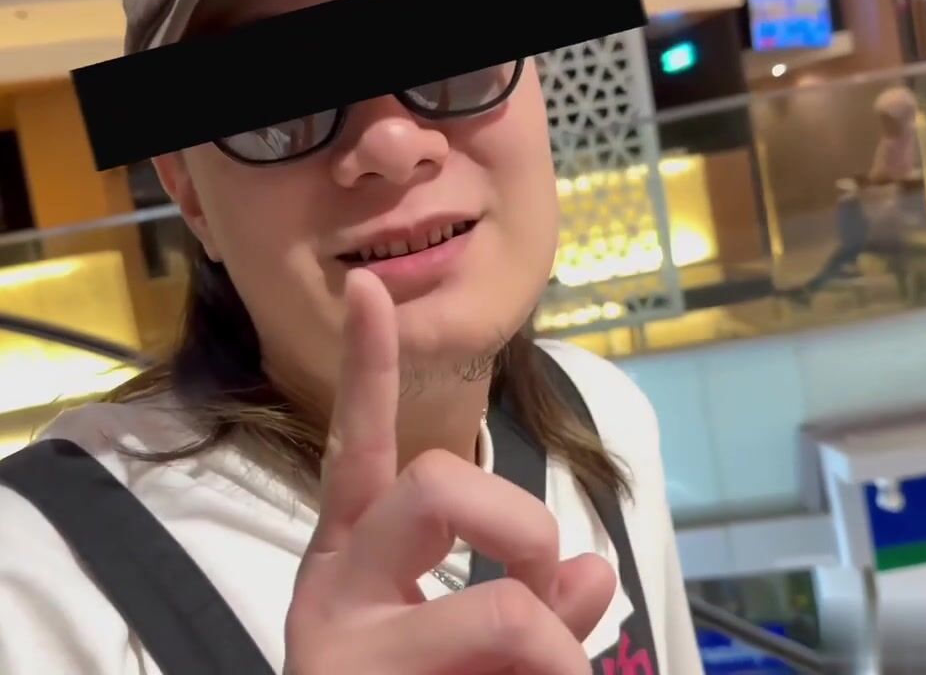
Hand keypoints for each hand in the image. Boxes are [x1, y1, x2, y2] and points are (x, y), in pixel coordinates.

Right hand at [283, 269, 615, 674]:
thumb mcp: (475, 654)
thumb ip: (528, 607)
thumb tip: (590, 578)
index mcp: (352, 561)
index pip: (361, 448)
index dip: (368, 368)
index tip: (370, 288)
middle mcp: (335, 589)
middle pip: (439, 486)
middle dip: (524, 526)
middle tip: (544, 588)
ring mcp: (345, 650)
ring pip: (501, 611)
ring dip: (555, 654)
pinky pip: (517, 659)